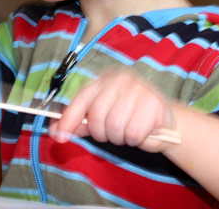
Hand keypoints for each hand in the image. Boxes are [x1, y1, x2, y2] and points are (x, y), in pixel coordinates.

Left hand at [49, 69, 173, 151]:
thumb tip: (56, 132)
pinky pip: (134, 132)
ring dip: (119, 137)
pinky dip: (135, 139)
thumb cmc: (128, 117)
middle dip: (101, 132)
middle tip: (111, 133)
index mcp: (104, 80)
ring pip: (115, 126)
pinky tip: (141, 131)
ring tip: (126, 132)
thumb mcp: (101, 118)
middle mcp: (120, 80)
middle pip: (97, 115)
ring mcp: (139, 89)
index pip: (81, 100)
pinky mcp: (154, 103)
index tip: (59, 137)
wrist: (163, 121)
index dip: (68, 119)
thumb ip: (79, 123)